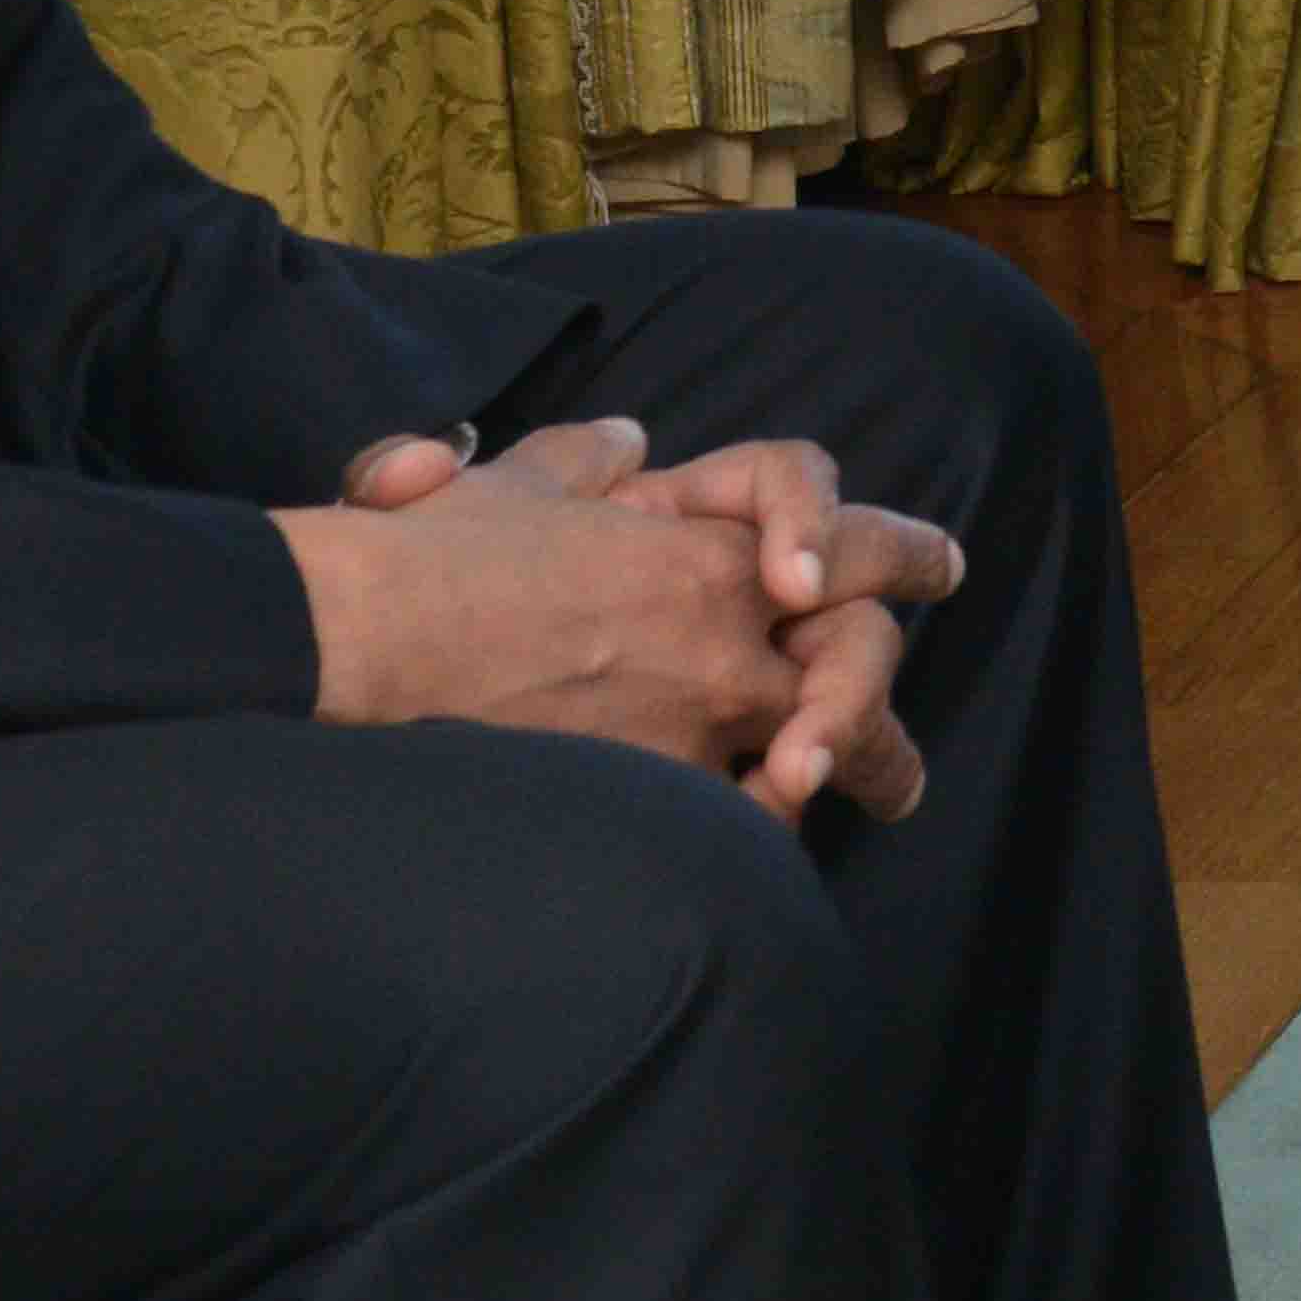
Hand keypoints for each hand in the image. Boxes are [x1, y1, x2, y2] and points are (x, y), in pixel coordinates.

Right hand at [286, 415, 962, 822]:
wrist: (362, 648)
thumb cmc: (432, 561)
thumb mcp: (515, 483)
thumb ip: (587, 463)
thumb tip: (629, 444)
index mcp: (705, 555)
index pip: (839, 532)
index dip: (897, 548)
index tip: (937, 566)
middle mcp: (725, 643)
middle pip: (859, 663)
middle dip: (884, 711)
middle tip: (901, 766)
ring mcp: (696, 732)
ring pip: (814, 762)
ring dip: (843, 782)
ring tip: (856, 809)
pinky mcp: (653, 809)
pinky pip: (736, 834)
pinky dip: (746, 841)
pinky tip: (747, 856)